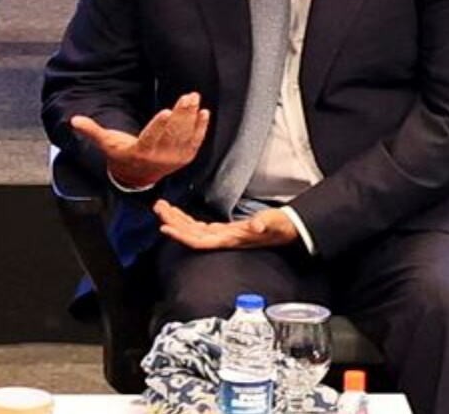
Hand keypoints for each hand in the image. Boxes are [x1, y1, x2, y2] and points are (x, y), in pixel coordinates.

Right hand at [70, 92, 209, 188]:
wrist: (136, 177)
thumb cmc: (121, 154)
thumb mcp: (106, 143)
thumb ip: (91, 130)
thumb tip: (74, 120)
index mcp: (141, 151)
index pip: (151, 137)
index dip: (159, 125)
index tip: (166, 111)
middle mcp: (160, 157)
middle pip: (172, 133)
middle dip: (181, 114)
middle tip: (187, 96)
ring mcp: (174, 158)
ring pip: (185, 135)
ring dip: (191, 116)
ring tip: (193, 98)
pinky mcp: (184, 157)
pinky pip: (195, 142)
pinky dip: (201, 128)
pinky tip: (204, 113)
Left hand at [154, 200, 298, 249]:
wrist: (290, 229)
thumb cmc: (282, 227)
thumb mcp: (274, 223)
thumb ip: (264, 224)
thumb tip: (254, 226)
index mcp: (230, 239)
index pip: (200, 240)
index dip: (181, 235)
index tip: (165, 227)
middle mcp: (223, 239)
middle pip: (191, 234)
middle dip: (172, 221)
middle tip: (158, 207)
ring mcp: (222, 235)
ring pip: (193, 229)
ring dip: (176, 219)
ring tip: (162, 207)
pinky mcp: (225, 230)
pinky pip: (200, 226)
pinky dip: (187, 220)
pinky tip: (178, 214)